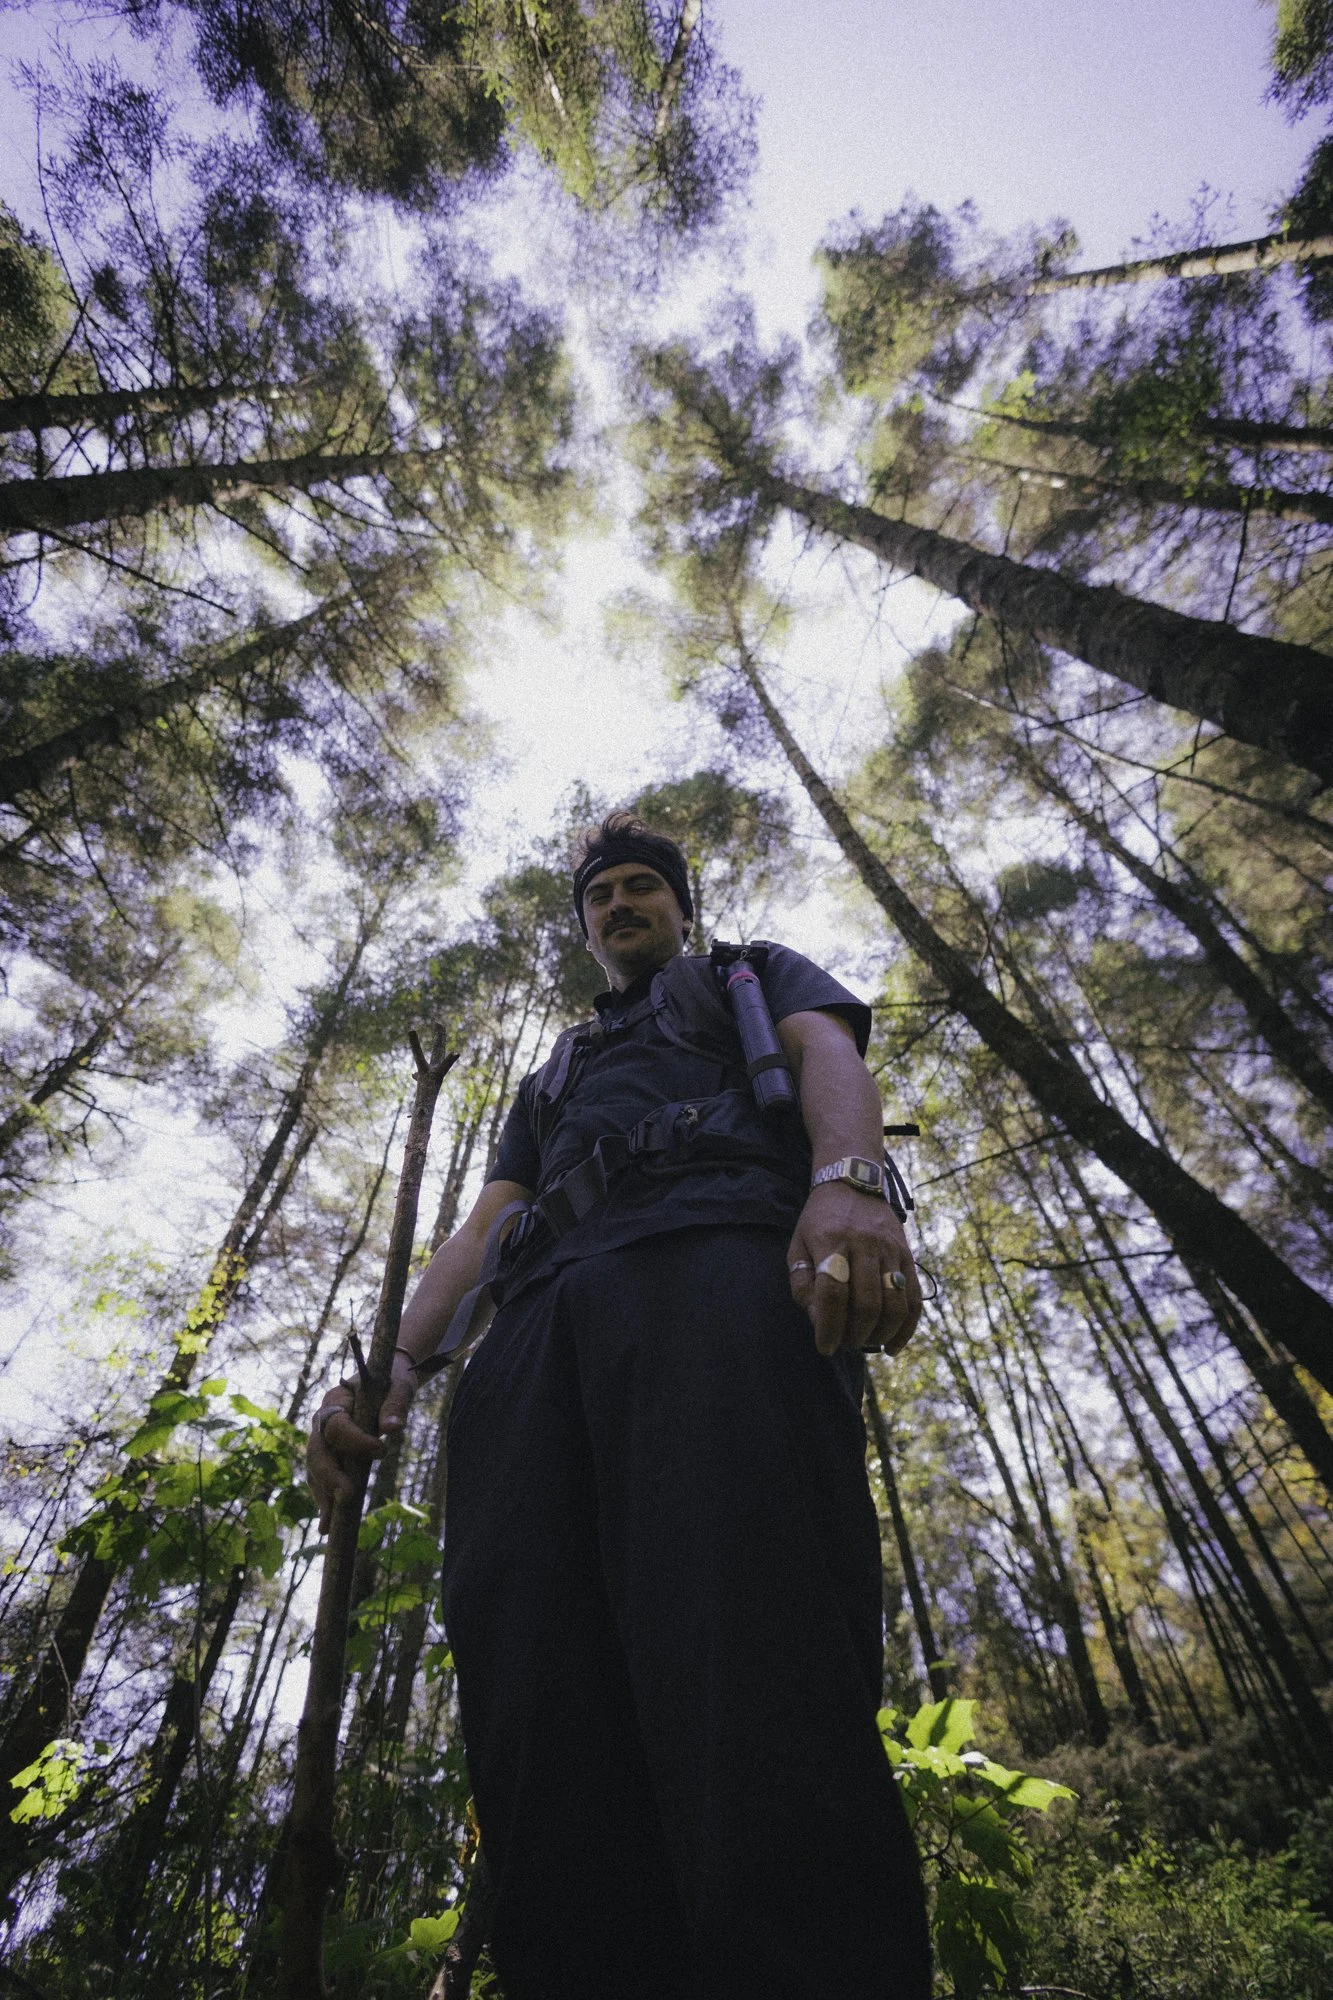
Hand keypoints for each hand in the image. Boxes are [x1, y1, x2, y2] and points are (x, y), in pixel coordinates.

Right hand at [306, 1351, 416, 1532]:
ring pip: (315, 1469)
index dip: (355, 1440)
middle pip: (317, 1450)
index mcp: (336, 1399)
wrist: (384, 1380)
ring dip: (323, 1495)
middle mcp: (321, 1420)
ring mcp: (321, 1439)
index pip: (337, 1424)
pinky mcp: (329, 1455)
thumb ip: (395, 1404)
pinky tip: (329, 1524)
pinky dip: (325, 1499)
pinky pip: (321, 1478)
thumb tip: (393, 1428)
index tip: (382, 1450)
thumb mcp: (399, 1386)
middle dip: (330, 1475)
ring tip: (330, 1524)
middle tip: (347, 1496)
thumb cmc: (391, 1381)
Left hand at [786, 1183, 922, 1358]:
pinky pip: (915, 1297)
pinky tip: (892, 1346)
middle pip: (867, 1302)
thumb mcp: (798, 1246)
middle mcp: (864, 1244)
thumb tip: (820, 1322)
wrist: (853, 1183)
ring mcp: (890, 1249)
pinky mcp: (907, 1254)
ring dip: (880, 1334)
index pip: (833, 1293)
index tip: (825, 1348)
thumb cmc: (819, 1221)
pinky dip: (906, 1328)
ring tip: (865, 1343)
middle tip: (844, 1344)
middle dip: (855, 1334)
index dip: (829, 1326)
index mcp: (830, 1241)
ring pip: (894, 1303)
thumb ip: (803, 1284)